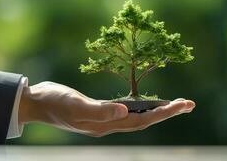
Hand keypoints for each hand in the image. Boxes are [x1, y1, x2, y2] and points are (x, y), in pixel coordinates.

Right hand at [19, 81, 194, 136]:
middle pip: (145, 120)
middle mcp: (109, 124)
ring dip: (157, 110)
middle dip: (168, 112)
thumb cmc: (53, 102)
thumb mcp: (75, 106)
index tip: (184, 104)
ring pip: (138, 116)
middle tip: (189, 104)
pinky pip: (127, 110)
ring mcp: (105, 119)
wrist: (37, 102)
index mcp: (106, 125)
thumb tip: (125, 112)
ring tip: (175, 104)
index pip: (143, 120)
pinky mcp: (101, 111)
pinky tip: (147, 102)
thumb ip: (100, 111)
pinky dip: (141, 106)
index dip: (164, 113)